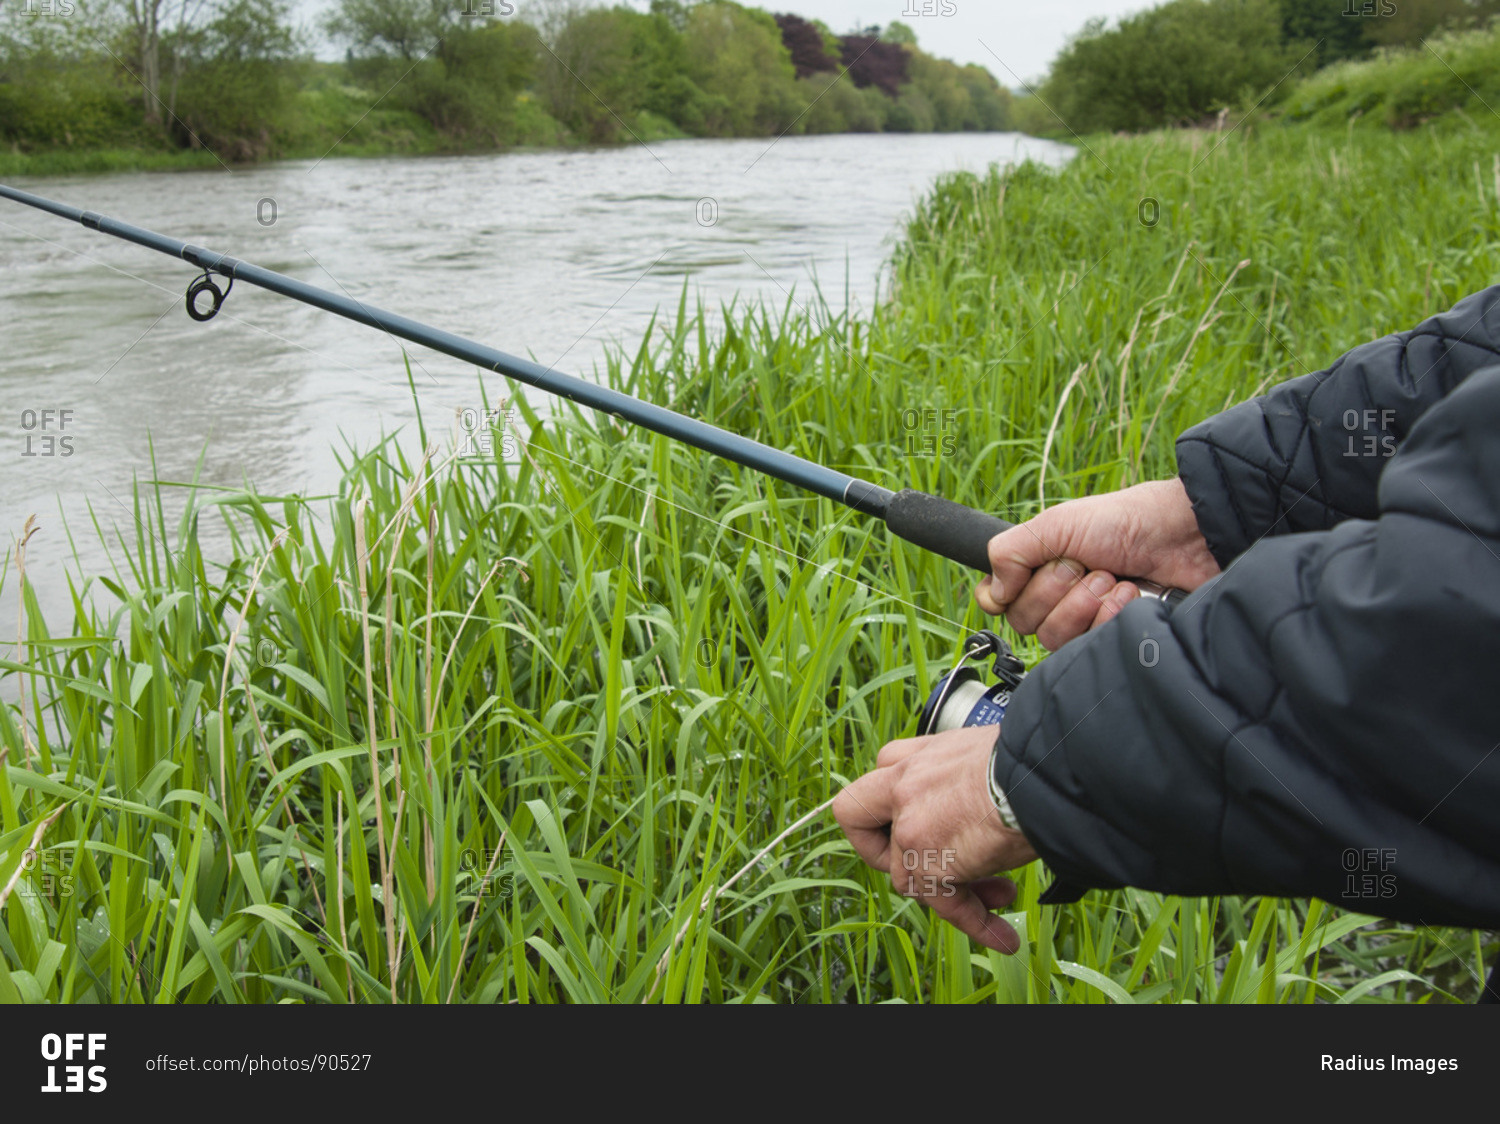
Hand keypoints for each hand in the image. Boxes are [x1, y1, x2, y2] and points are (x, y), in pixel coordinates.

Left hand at [832, 725, 1036, 952]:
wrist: (1047, 774)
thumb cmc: (1033, 761)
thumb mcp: (986, 755)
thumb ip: (964, 779)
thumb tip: (981, 801)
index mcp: (917, 755)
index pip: (883, 780)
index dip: (899, 809)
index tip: (928, 824)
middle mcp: (904, 784)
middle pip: (858, 819)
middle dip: (886, 851)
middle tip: (930, 870)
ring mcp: (909, 824)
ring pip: (907, 875)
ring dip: (953, 893)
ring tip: (1002, 895)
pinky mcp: (926, 861)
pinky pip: (943, 903)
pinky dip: (974, 922)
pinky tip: (1001, 935)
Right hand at [975, 477, 1219, 649]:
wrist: (1185, 537)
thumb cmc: (1125, 521)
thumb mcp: (1058, 523)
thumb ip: (1010, 551)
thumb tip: (993, 593)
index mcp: (1037, 567)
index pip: (996, 600)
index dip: (1006, 594)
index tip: (1026, 575)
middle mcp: (1056, 596)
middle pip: (1024, 621)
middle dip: (1056, 590)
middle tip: (1085, 565)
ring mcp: (1084, 619)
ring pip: (1054, 638)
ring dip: (1085, 603)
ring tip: (1112, 578)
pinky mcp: (1111, 636)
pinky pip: (1089, 645)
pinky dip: (1110, 616)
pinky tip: (1130, 594)